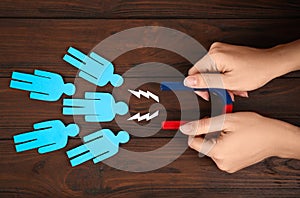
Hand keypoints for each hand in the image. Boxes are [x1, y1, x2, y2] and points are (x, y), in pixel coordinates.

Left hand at [180, 112, 299, 172]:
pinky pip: (221, 153)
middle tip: (223, 125)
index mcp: (217, 151)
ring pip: (212, 148)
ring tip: (231, 132)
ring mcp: (228, 166)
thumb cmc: (255, 128)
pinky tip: (235, 139)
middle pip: (203, 145)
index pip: (193, 142)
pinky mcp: (232, 166)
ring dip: (216, 139)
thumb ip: (203, 125)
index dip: (196, 130)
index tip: (201, 123)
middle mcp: (221, 162)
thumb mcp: (226, 120)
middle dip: (209, 133)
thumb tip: (185, 127)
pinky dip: (223, 145)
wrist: (276, 138)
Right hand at [184, 40, 299, 100]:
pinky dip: (225, 78)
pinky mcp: (225, 53)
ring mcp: (221, 50)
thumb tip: (188, 82)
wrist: (271, 63)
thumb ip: (206, 81)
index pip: (194, 73)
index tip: (208, 95)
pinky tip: (234, 84)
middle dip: (213, 86)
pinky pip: (218, 68)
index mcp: (214, 56)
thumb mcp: (228, 82)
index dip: (200, 87)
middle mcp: (215, 50)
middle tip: (224, 94)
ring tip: (233, 90)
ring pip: (211, 73)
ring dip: (221, 84)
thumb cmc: (256, 71)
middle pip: (203, 73)